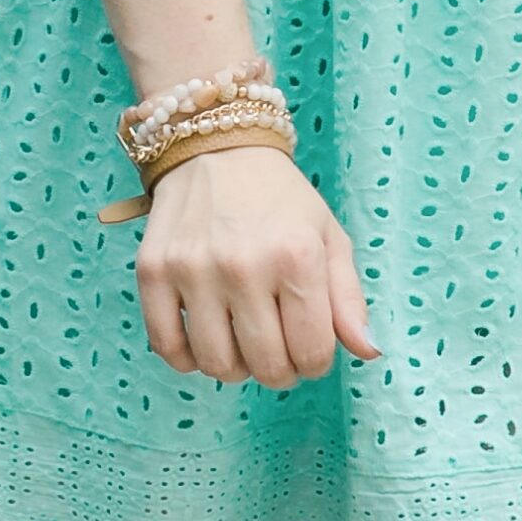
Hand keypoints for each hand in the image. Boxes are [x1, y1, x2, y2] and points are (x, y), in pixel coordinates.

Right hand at [137, 141, 379, 389]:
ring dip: (235, 367)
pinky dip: (187, 359)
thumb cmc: (281, 201)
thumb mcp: (329, 238)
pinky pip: (167, 346)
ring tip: (241, 341)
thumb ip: (349, 300)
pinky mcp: (153, 271)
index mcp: (296, 257)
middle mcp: (243, 265)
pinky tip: (204, 339)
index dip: (314, 363)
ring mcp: (193, 269)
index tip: (307, 349)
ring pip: (217, 365)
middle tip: (276, 349)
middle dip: (279, 370)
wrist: (218, 150)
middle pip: (266, 366)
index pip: (311, 352)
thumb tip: (368, 352)